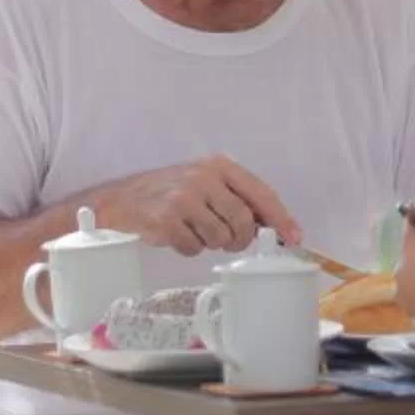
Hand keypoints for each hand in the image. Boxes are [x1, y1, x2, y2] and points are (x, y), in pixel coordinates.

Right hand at [94, 156, 303, 254]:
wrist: (121, 200)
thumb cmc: (169, 193)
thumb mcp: (205, 183)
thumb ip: (237, 199)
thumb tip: (274, 228)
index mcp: (219, 166)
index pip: (261, 193)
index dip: (280, 218)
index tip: (294, 238)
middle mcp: (203, 178)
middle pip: (243, 222)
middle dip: (238, 239)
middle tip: (227, 240)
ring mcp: (184, 198)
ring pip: (220, 238)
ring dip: (210, 243)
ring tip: (195, 231)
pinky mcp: (166, 220)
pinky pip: (193, 248)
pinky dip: (189, 249)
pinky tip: (177, 235)